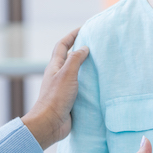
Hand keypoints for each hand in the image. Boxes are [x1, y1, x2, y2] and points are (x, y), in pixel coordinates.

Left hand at [21, 28, 88, 149]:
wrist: (50, 123)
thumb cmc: (56, 98)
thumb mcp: (67, 74)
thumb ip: (76, 60)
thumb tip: (84, 48)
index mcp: (55, 66)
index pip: (63, 45)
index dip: (72, 35)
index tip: (84, 28)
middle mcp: (59, 75)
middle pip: (70, 57)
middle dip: (81, 49)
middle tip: (97, 44)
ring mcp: (64, 87)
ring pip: (77, 72)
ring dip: (87, 67)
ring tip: (102, 63)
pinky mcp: (70, 99)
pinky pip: (82, 87)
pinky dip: (90, 83)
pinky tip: (100, 84)